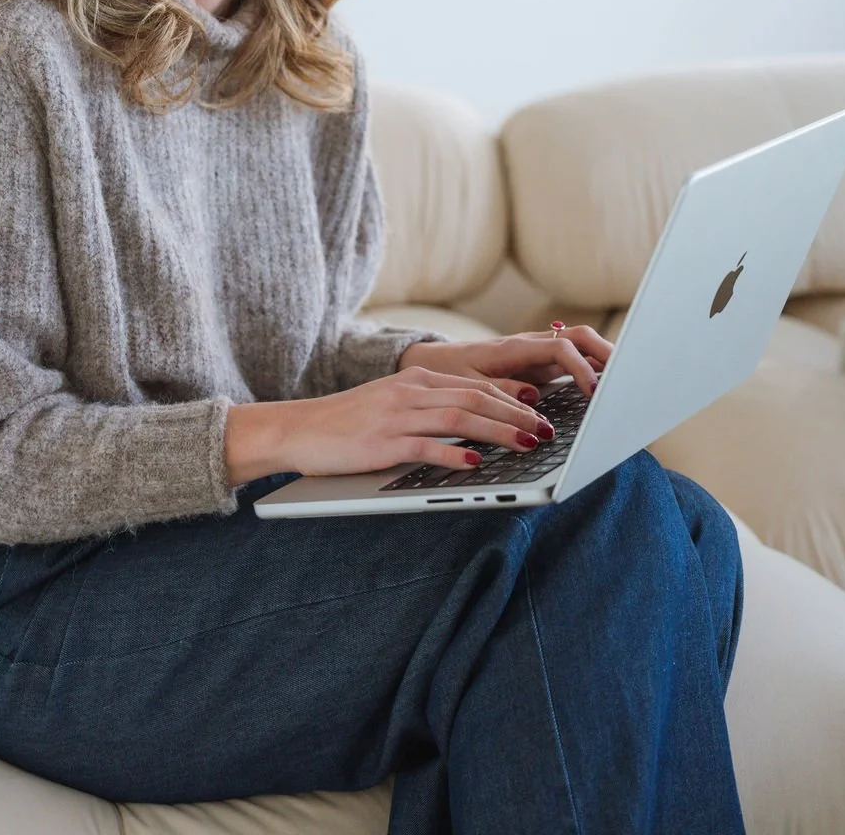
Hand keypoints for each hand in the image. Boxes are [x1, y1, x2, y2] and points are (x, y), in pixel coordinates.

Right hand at [280, 365, 567, 480]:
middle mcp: (410, 392)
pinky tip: (477, 464)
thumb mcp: (392, 403)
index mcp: (416, 380)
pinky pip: (426, 446)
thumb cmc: (347, 423)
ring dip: (499, 432)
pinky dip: (455, 454)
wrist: (298, 429)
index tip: (541, 413)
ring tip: (527, 444)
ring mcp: (396, 416)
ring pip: (459, 417)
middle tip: (547, 431)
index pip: (476, 385)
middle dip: (517, 415)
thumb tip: (475, 425)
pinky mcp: (382, 442)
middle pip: (476, 398)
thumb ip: (429, 407)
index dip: (513, 400)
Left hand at [397, 325, 611, 404]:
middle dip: (606, 352)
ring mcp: (536, 352)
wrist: (431, 362)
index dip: (581, 369)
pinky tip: (606, 383)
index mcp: (514, 348)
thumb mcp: (467, 386)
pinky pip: (572, 358)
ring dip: (604, 357)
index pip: (561, 349)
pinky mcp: (538, 363)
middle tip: (628, 377)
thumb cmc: (449, 373)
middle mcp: (530, 345)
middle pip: (579, 337)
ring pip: (580, 344)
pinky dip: (592, 365)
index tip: (595, 392)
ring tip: (627, 379)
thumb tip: (534, 395)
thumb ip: (500, 390)